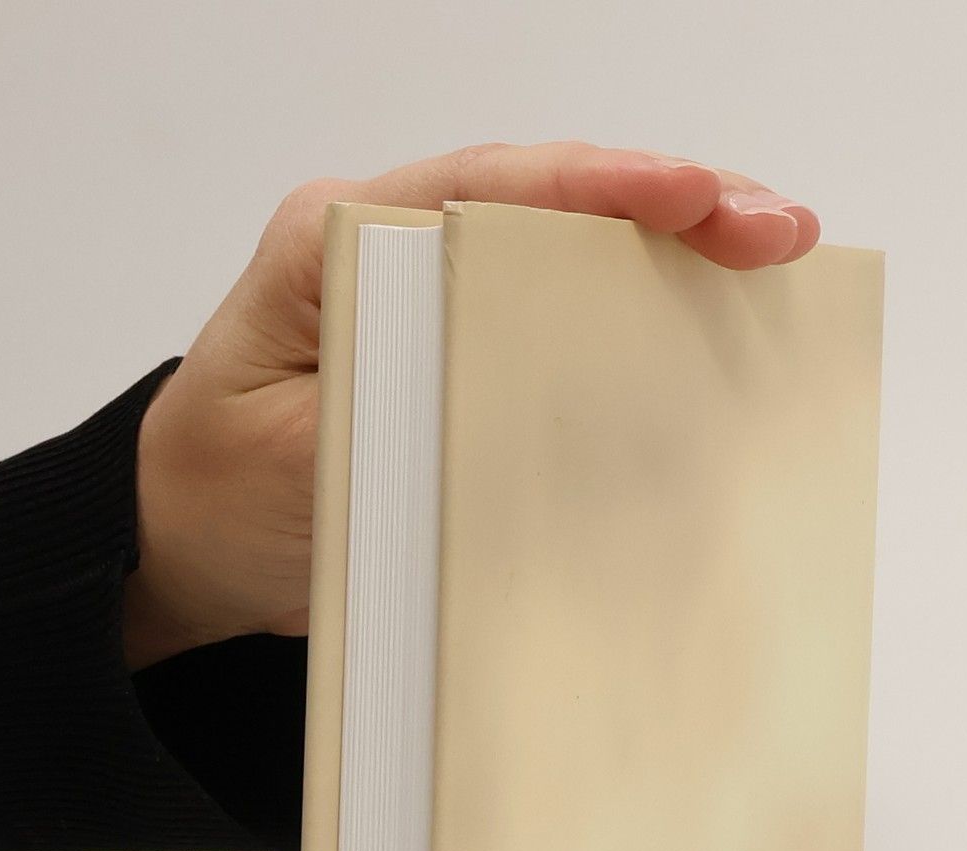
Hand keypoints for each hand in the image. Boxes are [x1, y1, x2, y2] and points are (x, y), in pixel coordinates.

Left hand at [121, 141, 819, 669]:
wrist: (187, 548)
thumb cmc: (224, 500)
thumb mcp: (301, 462)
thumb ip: (397, 420)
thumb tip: (518, 413)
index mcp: (340, 242)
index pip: (489, 188)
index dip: (602, 187)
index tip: (695, 198)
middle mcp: (394, 248)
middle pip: (552, 205)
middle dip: (674, 207)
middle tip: (779, 230)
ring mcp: (435, 300)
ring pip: (569, 257)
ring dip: (674, 262)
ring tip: (776, 265)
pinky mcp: (461, 359)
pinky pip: (559, 327)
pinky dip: (637, 329)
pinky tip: (709, 342)